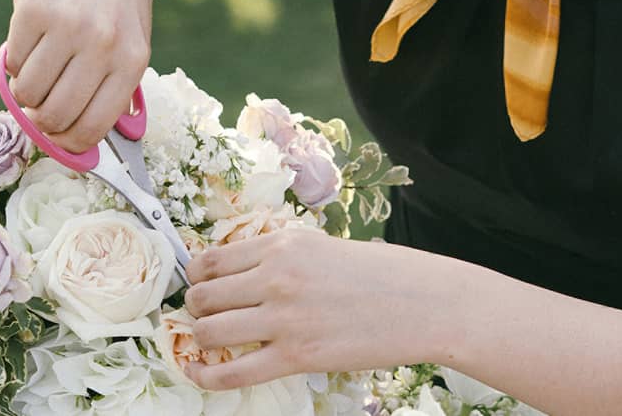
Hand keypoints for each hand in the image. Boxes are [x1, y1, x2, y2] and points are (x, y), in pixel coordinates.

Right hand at [3, 0, 152, 154]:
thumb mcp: (133, 37)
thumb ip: (115, 87)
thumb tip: (85, 144)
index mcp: (132, 59)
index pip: (93, 126)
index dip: (70, 143)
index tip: (59, 139)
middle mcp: (102, 44)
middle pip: (55, 115)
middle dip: (43, 121)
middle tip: (41, 109)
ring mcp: (66, 26)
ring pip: (28, 93)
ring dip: (27, 92)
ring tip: (41, 70)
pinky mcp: (31, 10)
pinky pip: (14, 63)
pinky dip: (18, 63)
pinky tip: (34, 41)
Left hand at [181, 228, 447, 390]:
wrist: (426, 303)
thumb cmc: (384, 274)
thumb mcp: (326, 247)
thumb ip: (282, 257)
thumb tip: (242, 272)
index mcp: (284, 244)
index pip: (212, 260)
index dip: (197, 278)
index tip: (201, 287)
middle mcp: (277, 276)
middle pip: (202, 296)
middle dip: (196, 310)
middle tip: (206, 317)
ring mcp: (285, 318)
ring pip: (208, 331)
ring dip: (202, 340)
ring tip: (213, 343)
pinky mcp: (297, 356)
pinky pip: (231, 372)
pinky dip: (205, 376)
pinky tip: (199, 373)